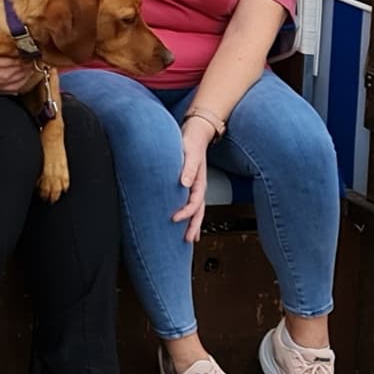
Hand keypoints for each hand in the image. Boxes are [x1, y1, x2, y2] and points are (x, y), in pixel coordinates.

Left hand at [173, 118, 216, 241]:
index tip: (174, 218)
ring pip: (197, 210)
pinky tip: (186, 224)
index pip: (195, 203)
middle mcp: (199, 187)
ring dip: (194, 224)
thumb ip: (189, 168)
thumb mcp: (190, 153)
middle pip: (199, 211)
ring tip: (189, 239)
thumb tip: (184, 183)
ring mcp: (196, 187)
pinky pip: (193, 205)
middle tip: (188, 240)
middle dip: (194, 226)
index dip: (186, 213)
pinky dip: (191, 216)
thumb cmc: (191, 143)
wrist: (195, 133)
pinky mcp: (191, 186)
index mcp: (199, 182)